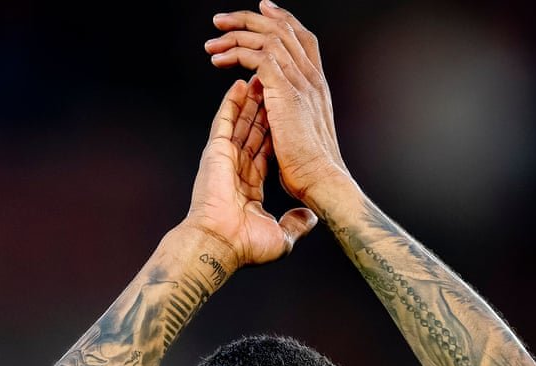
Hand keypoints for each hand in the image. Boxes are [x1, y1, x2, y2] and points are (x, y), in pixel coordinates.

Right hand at [184, 77, 317, 267]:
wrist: (219, 245)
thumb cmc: (244, 246)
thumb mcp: (280, 237)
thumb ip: (295, 224)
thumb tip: (310, 219)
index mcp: (249, 185)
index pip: (265, 150)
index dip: (276, 131)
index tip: (285, 116)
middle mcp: (236, 168)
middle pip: (254, 131)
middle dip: (265, 108)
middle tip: (274, 87)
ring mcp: (224, 159)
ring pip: (241, 122)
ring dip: (251, 100)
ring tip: (260, 78)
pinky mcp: (216, 153)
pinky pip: (225, 121)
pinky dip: (232, 103)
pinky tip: (239, 85)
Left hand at [207, 1, 352, 211]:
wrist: (322, 180)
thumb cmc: (312, 170)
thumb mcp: (303, 135)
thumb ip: (293, 118)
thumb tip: (278, 120)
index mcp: (316, 87)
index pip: (301, 39)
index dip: (283, 21)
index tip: (263, 10)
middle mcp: (311, 78)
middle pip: (284, 31)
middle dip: (250, 20)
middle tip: (223, 20)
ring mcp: (301, 82)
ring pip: (269, 39)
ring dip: (237, 35)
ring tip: (213, 39)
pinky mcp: (286, 90)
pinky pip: (259, 57)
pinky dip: (236, 53)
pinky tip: (219, 59)